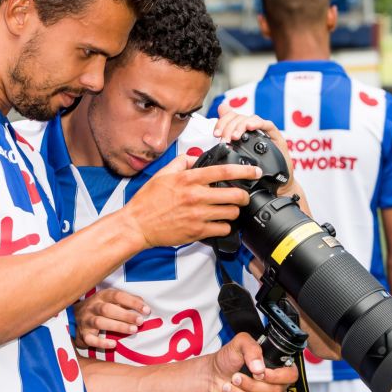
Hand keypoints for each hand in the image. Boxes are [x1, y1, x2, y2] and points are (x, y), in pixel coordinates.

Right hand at [73, 288, 149, 349]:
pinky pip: (90, 339)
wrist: (73, 316)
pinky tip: (113, 344)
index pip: (118, 296)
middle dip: (125, 315)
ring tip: (133, 330)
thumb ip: (126, 301)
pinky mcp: (82, 334)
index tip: (146, 310)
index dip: (132, 302)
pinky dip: (101, 342)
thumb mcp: (110, 300)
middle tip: (140, 321)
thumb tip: (143, 304)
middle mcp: (92, 307)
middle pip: (107, 309)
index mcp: (102, 296)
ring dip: (118, 326)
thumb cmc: (99, 308)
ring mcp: (86, 320)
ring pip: (100, 322)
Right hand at [120, 155, 259, 248]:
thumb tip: (196, 159)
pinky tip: (219, 223)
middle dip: (243, 196)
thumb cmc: (148, 201)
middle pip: (234, 195)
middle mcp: (195, 196)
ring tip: (229, 210)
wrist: (137, 225)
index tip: (254, 171)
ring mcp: (197, 215)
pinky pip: (222, 228)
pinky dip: (224, 226)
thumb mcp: (162, 174)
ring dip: (234, 211)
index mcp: (188, 180)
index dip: (243, 171)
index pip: (223, 171)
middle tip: (243, 196)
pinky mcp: (197, 232)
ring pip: (231, 213)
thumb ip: (181, 163)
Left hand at [208, 332, 297, 391]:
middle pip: (275, 391)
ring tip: (228, 387)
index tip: (258, 374)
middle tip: (235, 378)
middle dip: (251, 386)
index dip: (276, 377)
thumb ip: (251, 348)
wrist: (214, 374)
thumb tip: (260, 368)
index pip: (290, 375)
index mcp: (278, 364)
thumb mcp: (239, 344)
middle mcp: (277, 382)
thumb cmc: (229, 358)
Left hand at [214, 105, 294, 193]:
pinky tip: (250, 127)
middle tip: (225, 139)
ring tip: (235, 137)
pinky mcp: (275, 136)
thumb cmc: (256, 171)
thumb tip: (214, 132)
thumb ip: (226, 143)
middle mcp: (252, 129)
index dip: (222, 122)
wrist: (275, 184)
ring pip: (250, 119)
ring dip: (240, 126)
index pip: (230, 118)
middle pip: (238, 117)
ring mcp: (263, 132)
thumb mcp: (236, 157)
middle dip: (229, 127)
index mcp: (241, 132)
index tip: (216, 134)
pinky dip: (257, 123)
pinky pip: (266, 124)